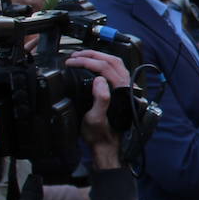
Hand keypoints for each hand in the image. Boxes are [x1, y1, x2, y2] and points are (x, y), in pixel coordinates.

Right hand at [66, 50, 129, 168]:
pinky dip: (103, 62)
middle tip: (74, 56)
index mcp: (121, 91)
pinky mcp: (122, 90)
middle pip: (112, 60)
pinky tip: (92, 64)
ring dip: (98, 56)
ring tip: (81, 56)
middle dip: (92, 54)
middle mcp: (127, 87)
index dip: (87, 61)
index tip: (71, 62)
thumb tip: (99, 79)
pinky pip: (115, 69)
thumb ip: (100, 99)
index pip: (105, 67)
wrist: (106, 145)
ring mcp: (126, 87)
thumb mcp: (95, 118)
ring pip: (115, 63)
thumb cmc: (100, 134)